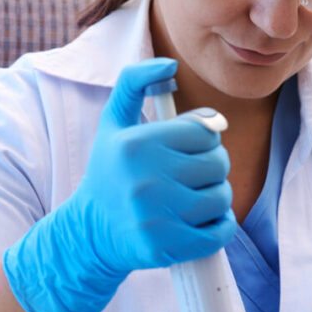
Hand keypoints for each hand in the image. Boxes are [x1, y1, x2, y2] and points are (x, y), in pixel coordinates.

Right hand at [2, 57, 236, 311]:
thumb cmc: (110, 173)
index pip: (204, 130)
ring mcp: (156, 216)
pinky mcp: (167, 247)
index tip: (189, 148)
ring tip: (193, 199)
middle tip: (192, 175)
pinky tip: (202, 221)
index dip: (203, 138)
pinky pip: (220, 231)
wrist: (89, 233)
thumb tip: (170, 64)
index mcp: (135, 144)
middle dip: (211, 167)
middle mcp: (145, 180)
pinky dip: (220, 227)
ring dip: (216, 198)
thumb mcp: (112, 123)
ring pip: (222, 197)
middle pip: (218, 163)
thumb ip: (135, 84)